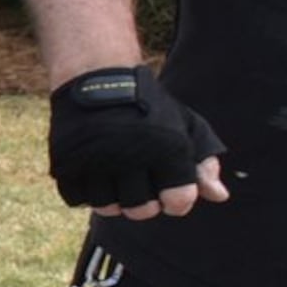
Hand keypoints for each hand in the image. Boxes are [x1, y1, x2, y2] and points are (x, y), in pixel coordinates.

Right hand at [47, 65, 228, 217]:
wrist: (96, 77)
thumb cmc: (148, 107)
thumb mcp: (184, 127)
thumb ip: (203, 164)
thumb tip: (219, 197)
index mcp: (167, 148)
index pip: (178, 201)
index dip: (177, 201)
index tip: (170, 190)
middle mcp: (131, 156)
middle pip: (141, 210)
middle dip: (145, 203)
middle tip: (141, 185)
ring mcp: (95, 159)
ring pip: (106, 207)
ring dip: (114, 200)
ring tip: (117, 182)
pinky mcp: (66, 160)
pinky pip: (77, 197)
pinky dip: (87, 193)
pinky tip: (95, 177)